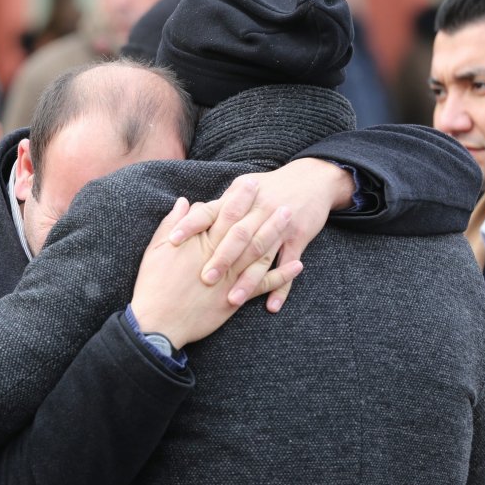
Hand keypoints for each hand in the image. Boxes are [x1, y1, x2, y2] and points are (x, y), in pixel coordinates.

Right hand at [130, 198, 302, 347]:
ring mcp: (231, 277)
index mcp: (200, 243)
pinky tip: (298, 265)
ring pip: (259, 251)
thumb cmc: (153, 284)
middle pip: (246, 227)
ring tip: (289, 217)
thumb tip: (183, 203)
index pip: (224, 213)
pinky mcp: (236, 298)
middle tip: (279, 193)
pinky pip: (264, 285)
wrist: (159, 322)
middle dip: (263, 209)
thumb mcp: (156, 249)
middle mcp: (220, 257)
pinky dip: (282, 275)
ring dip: (276, 233)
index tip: (250, 182)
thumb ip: (172, 223)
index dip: (238, 197)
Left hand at [166, 159, 353, 312]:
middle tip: (204, 279)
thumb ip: (216, 204)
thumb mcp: (241, 187)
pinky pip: (288, 265)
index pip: (209, 211)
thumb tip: (185, 208)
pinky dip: (282, 286)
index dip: (190, 225)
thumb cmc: (267, 187)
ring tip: (233, 300)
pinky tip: (271, 306)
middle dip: (221, 258)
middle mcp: (258, 211)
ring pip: (262, 255)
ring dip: (248, 280)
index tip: (172, 241)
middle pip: (238, 236)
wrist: (312, 178)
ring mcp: (279, 226)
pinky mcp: (299, 238)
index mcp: (239, 198)